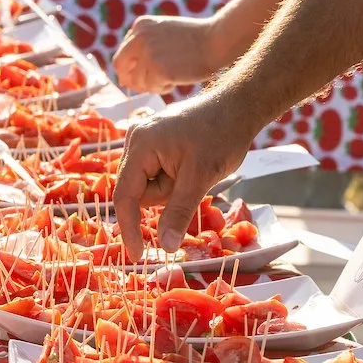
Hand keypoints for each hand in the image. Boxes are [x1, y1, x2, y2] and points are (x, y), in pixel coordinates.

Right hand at [113, 87, 253, 256]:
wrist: (238, 106)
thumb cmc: (221, 137)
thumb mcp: (200, 179)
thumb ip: (178, 212)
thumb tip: (164, 247)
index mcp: (140, 145)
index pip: (125, 196)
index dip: (130, 228)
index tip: (137, 256)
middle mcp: (135, 139)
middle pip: (139, 191)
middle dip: (165, 195)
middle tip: (193, 180)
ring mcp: (145, 139)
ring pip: (149, 184)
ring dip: (172, 188)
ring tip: (195, 168)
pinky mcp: (155, 142)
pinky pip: (157, 173)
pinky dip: (173, 178)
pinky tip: (191, 165)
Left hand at [114, 15, 228, 94]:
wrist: (217, 40)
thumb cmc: (195, 41)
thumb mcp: (164, 33)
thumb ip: (144, 47)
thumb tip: (122, 79)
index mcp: (140, 25)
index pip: (122, 54)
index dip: (131, 69)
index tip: (145, 74)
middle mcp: (140, 37)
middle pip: (121, 67)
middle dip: (133, 80)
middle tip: (151, 84)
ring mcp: (148, 53)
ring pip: (137, 81)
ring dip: (152, 85)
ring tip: (171, 78)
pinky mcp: (158, 69)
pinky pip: (152, 88)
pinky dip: (163, 88)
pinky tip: (176, 80)